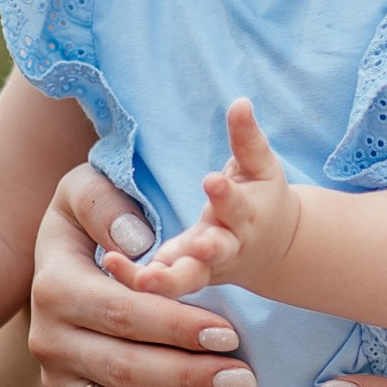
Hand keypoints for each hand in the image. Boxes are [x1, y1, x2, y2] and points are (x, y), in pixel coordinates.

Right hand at [28, 161, 259, 386]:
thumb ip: (104, 204)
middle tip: (246, 379)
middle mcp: (50, 340)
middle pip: (123, 369)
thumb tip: (132, 243)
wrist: (52, 259)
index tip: (230, 333)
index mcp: (56, 288)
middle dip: (188, 378)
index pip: (122, 314)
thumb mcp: (84, 189)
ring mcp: (60, 381)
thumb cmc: (89, 221)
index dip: (177, 327)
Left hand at [105, 100, 301, 300]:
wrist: (274, 250)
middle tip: (195, 247)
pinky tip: (112, 265)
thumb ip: (247, 138)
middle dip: (208, 251)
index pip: (236, 204)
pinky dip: (139, 280)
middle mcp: (229, 245)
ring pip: (189, 279)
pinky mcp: (187, 276)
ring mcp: (207, 267)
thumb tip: (240, 102)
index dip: (225, 194)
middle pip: (218, 251)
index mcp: (247, 216)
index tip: (212, 180)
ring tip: (142, 279)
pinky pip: (163, 283)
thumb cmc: (262, 198)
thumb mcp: (259, 167)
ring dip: (166, 281)